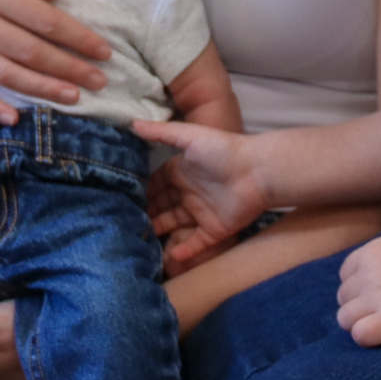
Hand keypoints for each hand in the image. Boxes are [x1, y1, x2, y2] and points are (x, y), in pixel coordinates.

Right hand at [132, 119, 270, 273]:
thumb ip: (160, 132)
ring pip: (176, 226)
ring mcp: (202, 212)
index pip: (157, 184)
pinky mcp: (216, 230)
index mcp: (182, 172)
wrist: (257, 172)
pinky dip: (185, 251)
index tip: (123, 199)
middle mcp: (190, 193)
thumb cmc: (222, 150)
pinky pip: (197, 243)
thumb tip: (132, 122)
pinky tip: (170, 257)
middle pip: (164, 206)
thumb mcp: (188, 136)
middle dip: (147, 214)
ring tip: (140, 241)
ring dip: (161, 232)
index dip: (143, 191)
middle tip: (126, 223)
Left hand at [335, 221, 380, 346]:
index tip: (378, 296)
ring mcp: (377, 296)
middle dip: (359, 307)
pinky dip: (368, 337)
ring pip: (346, 319)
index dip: (359, 288)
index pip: (345, 276)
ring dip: (361, 324)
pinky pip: (360, 334)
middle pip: (344, 299)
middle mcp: (367, 273)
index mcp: (370, 252)